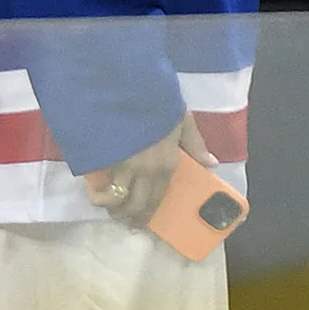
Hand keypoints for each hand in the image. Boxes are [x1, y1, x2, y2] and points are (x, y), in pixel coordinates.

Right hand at [83, 111, 213, 227]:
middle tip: (127, 222)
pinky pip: (102, 185)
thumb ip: (195, 142)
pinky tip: (97, 195)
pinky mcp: (104, 159)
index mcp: (167, 163)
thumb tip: (212, 163)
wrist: (126, 87)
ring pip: (118, 199)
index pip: (158, 198)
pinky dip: (99, 194)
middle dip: (131, 217)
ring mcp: (124, 166)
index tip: (144, 222)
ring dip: (114, 209)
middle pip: (138, 204)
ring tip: (112, 211)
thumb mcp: (181, 118)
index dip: (149, 213)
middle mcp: (146, 171)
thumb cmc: (155, 101)